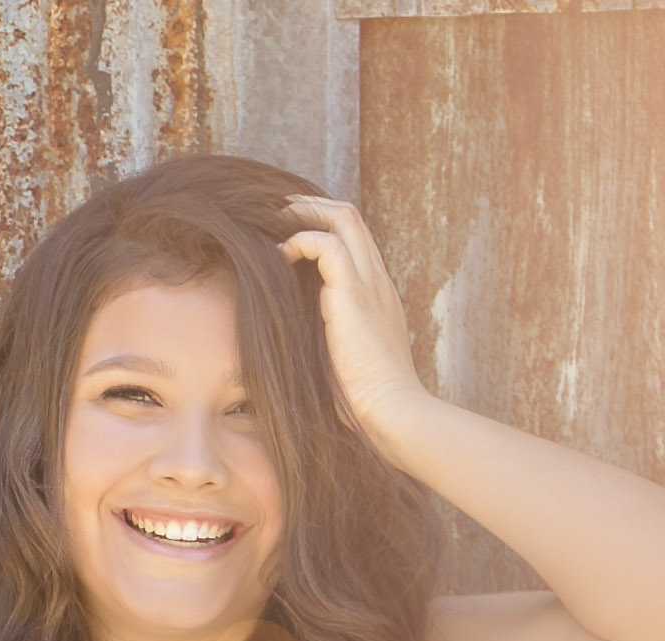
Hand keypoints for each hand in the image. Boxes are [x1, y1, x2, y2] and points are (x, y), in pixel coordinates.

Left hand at [279, 195, 428, 450]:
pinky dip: (301, 240)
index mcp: (377, 295)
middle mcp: (377, 281)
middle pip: (350, 216)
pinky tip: (281, 255)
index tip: (288, 232)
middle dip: (310, 206)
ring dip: (304, 212)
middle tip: (275, 213)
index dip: (321, 226)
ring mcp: (370, 283)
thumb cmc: (365, 400)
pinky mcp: (354, 294)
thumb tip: (288, 341)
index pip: (354, 240)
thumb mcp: (342, 360)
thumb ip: (325, 340)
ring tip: (274, 222)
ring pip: (344, 217)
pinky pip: (328, 244)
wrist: (390, 410)